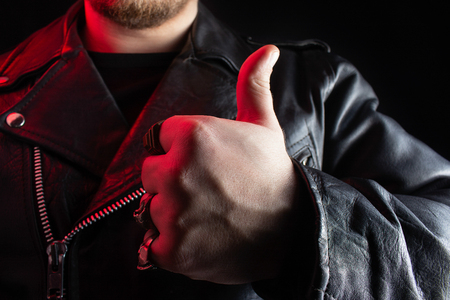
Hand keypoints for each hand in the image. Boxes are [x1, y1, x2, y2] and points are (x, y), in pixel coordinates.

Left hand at [141, 45, 298, 283]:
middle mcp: (176, 171)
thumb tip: (267, 50)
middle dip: (171, 182)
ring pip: (150, 209)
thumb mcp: (264, 124)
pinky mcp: (173, 249)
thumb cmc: (273, 175)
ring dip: (171, 214)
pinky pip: (152, 246)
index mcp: (191, 134)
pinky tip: (200, 237)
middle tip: (206, 192)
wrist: (292, 228)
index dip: (179, 152)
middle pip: (149, 175)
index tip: (204, 165)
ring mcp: (172, 212)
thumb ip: (253, 84)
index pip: (158, 140)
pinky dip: (170, 247)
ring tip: (206, 216)